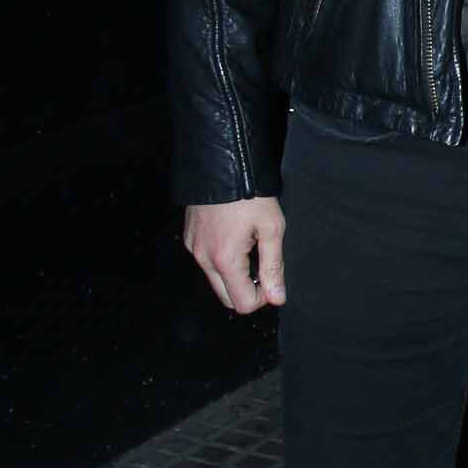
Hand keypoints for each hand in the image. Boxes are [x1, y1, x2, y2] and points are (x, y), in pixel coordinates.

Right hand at [184, 197, 286, 312]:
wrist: (221, 165)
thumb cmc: (248, 193)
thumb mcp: (271, 228)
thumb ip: (274, 267)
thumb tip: (277, 296)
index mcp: (225, 259)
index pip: (242, 303)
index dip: (262, 298)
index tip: (272, 279)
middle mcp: (204, 258)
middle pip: (227, 298)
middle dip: (247, 289)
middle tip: (263, 265)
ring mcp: (194, 248)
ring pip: (216, 280)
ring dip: (235, 275)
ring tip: (250, 247)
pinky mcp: (191, 238)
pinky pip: (207, 262)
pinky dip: (222, 260)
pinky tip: (236, 239)